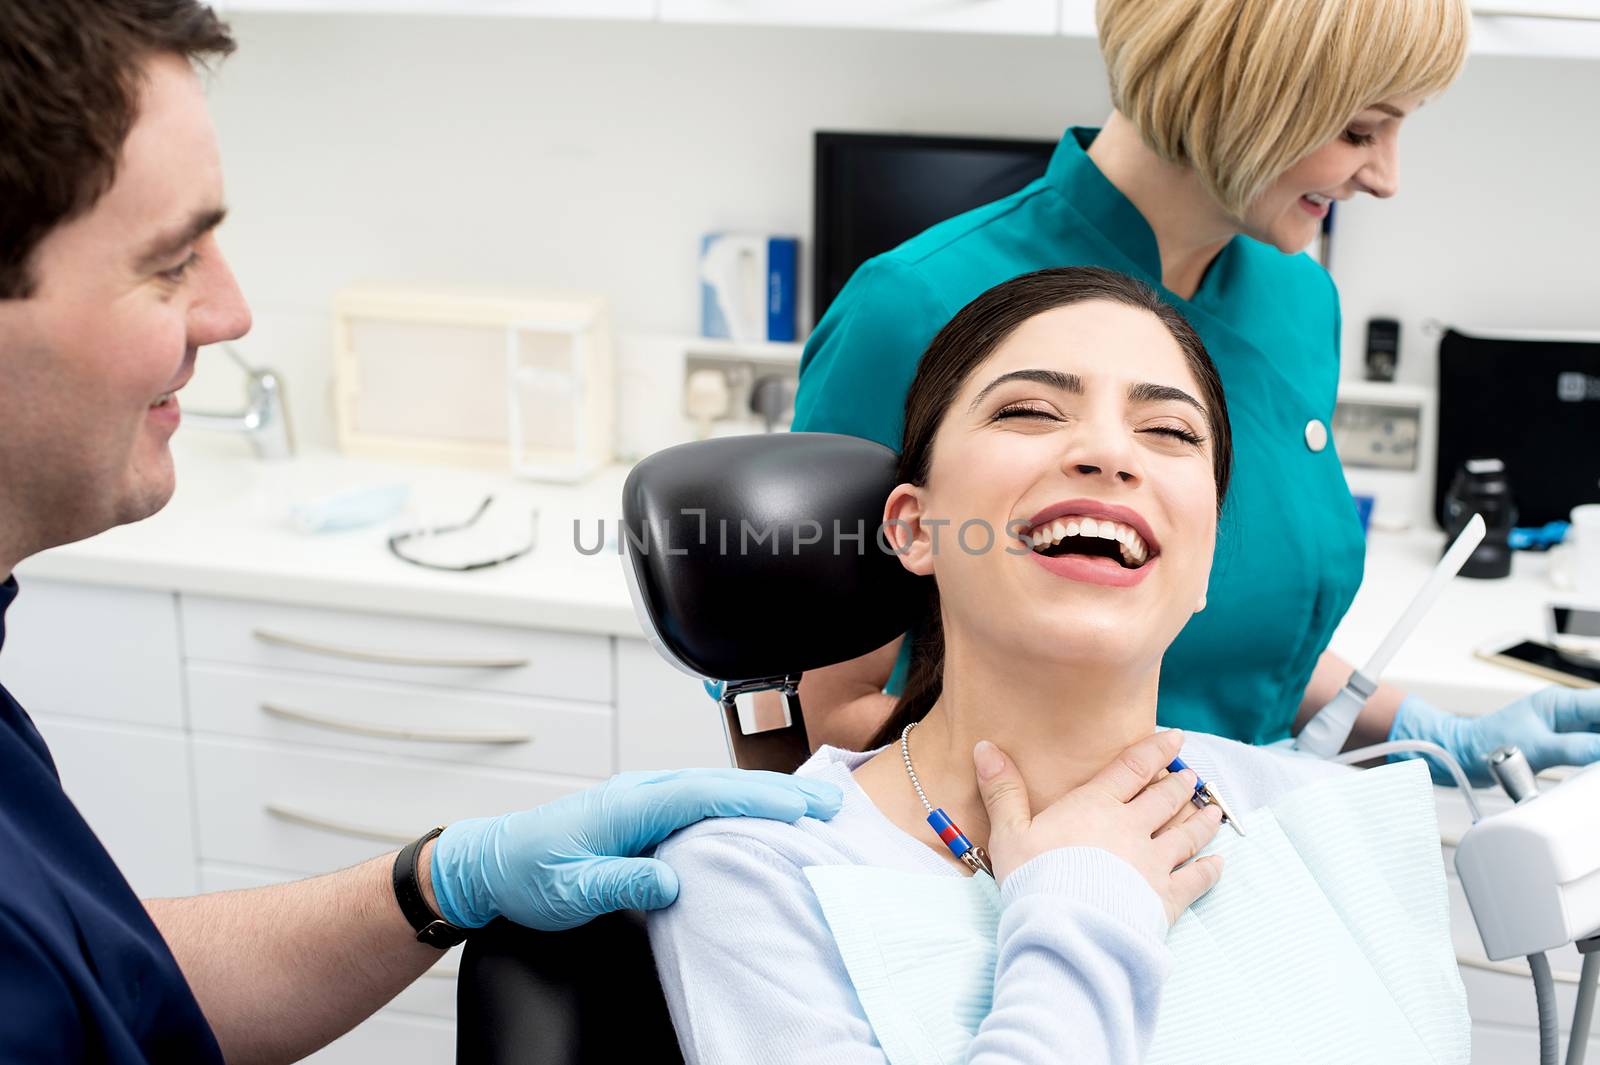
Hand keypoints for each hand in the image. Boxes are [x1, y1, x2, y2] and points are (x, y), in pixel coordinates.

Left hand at [429, 768, 841, 930]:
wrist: (490, 862)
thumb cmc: (527, 875)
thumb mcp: (568, 890)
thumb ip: (619, 883)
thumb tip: (671, 880)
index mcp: (625, 806)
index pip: (701, 796)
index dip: (752, 800)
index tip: (798, 808)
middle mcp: (638, 792)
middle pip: (718, 782)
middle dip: (776, 789)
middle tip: (828, 802)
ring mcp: (642, 797)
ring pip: (713, 786)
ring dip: (763, 792)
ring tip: (812, 803)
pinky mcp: (644, 810)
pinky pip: (701, 797)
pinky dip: (739, 799)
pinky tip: (762, 810)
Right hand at [974, 730, 1223, 924]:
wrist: (1067, 931)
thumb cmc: (1034, 880)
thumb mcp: (1009, 832)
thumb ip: (1003, 790)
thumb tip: (984, 746)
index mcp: (1096, 806)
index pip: (1133, 769)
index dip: (1155, 750)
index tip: (1175, 737)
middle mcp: (1132, 828)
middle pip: (1165, 798)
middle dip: (1181, 784)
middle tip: (1192, 776)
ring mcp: (1153, 863)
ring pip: (1187, 834)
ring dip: (1201, 821)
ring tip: (1213, 811)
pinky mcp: (1166, 899)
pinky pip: (1196, 879)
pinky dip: (1209, 870)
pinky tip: (1218, 863)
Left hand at [1391, 689, 1599, 786]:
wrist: (1464, 756)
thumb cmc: (1489, 745)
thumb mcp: (1537, 746)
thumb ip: (1576, 748)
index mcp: (1562, 702)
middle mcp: (1567, 712)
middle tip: (1598, 761)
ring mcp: (1567, 729)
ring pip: (1598, 735)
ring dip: (1597, 750)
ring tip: (1594, 770)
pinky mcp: (1563, 747)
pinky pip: (1591, 751)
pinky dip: (1595, 762)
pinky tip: (1592, 776)